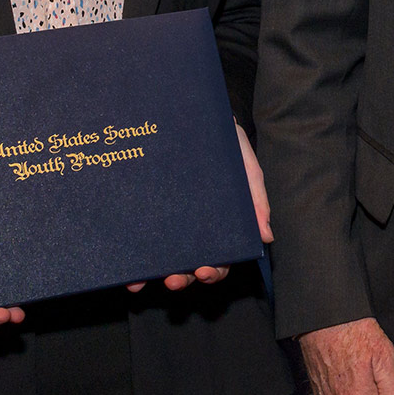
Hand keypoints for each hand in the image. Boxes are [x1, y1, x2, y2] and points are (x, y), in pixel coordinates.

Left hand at [134, 123, 276, 292]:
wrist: (191, 114)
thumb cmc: (224, 142)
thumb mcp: (245, 166)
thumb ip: (256, 198)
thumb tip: (266, 237)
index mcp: (221, 223)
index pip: (221, 257)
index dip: (214, 271)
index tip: (205, 271)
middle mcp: (194, 228)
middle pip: (191, 265)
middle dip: (185, 278)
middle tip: (175, 280)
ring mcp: (168, 223)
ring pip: (164, 259)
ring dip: (157, 275)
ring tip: (145, 280)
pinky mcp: (146, 214)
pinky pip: (140, 243)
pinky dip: (135, 263)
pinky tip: (127, 274)